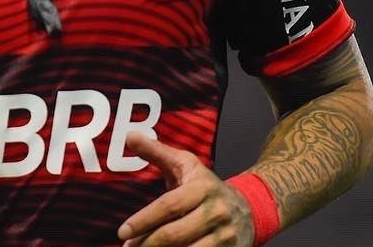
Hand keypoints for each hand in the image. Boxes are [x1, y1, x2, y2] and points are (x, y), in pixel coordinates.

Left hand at [118, 131, 253, 245]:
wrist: (250, 208)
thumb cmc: (207, 186)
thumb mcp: (186, 164)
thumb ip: (157, 152)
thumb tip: (130, 137)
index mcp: (202, 187)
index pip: (168, 206)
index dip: (144, 220)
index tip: (123, 231)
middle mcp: (216, 212)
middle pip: (174, 234)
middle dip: (147, 243)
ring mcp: (225, 235)